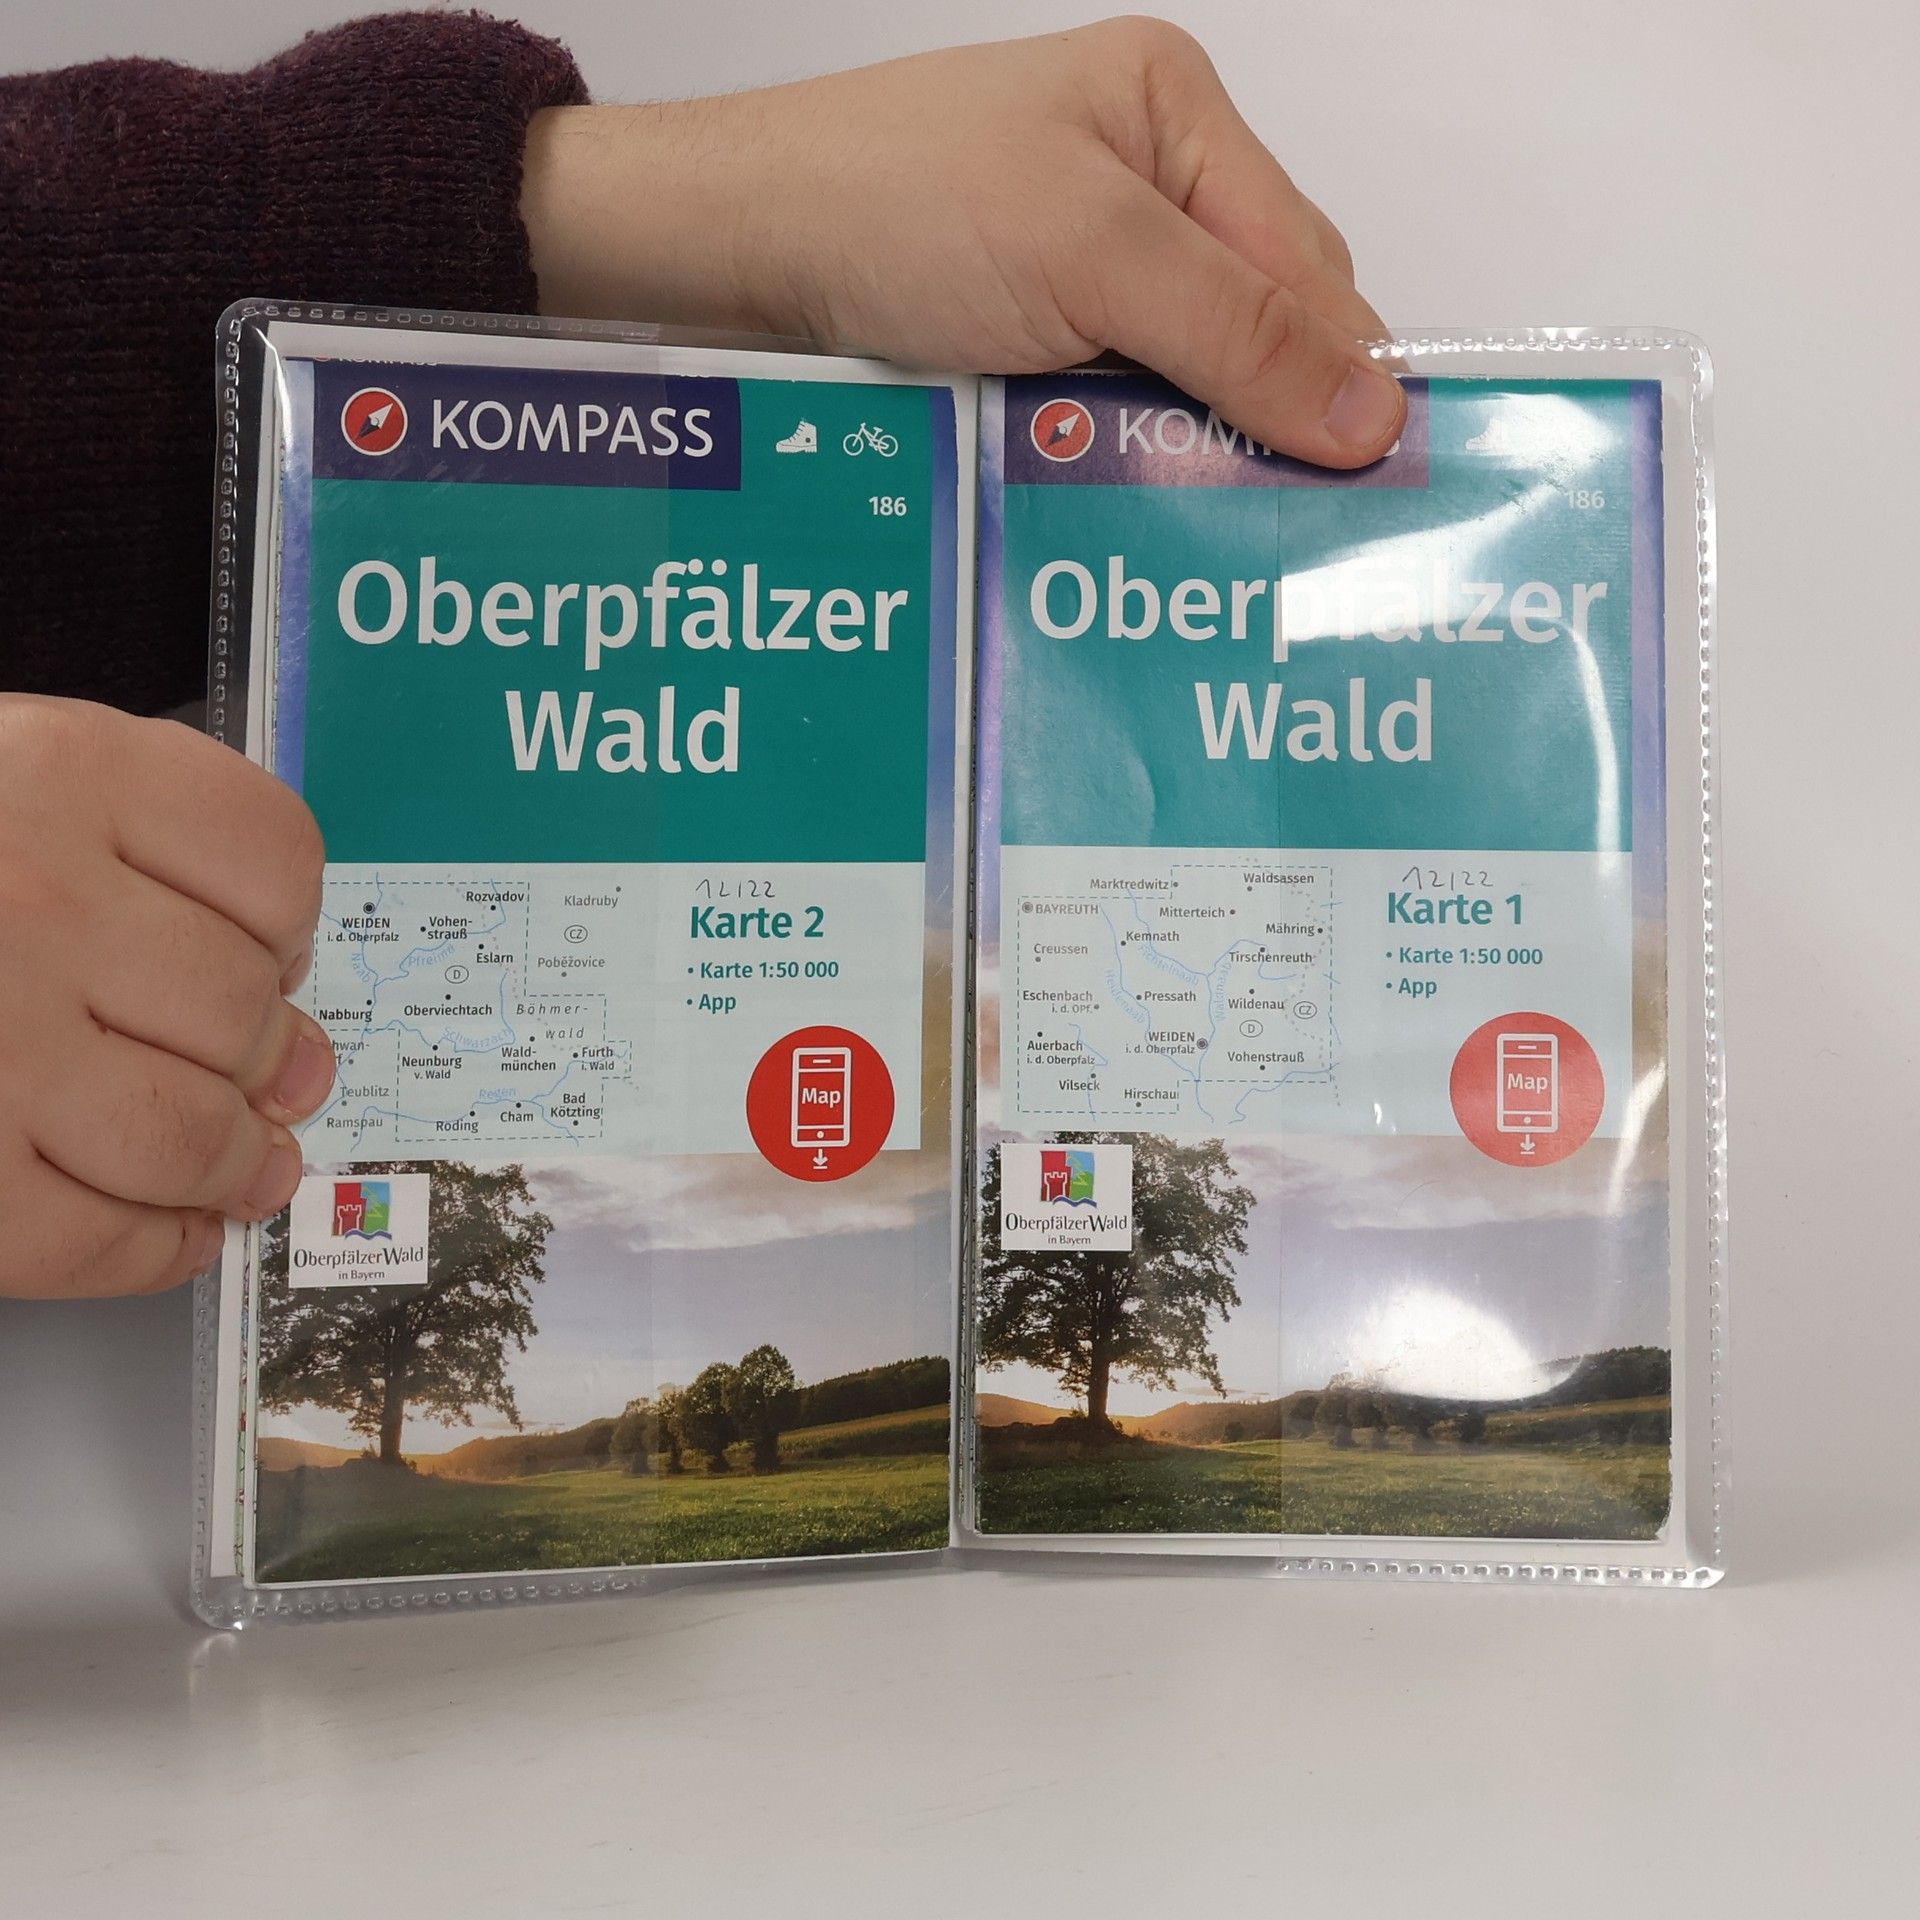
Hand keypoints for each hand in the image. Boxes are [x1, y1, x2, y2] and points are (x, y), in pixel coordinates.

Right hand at [0, 698, 332, 1297]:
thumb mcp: (1, 780)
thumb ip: (134, 847)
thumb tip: (282, 990)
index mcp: (60, 772)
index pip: (272, 860)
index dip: (290, 924)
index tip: (277, 954)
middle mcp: (31, 898)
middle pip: (241, 1005)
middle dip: (270, 1058)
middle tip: (273, 1078)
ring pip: (191, 1130)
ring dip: (239, 1164)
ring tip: (250, 1167)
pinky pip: (93, 1238)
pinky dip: (157, 1248)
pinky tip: (174, 1231)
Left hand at [522, 16, 1403, 466]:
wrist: (729, 253)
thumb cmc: (896, 209)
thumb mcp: (1092, 255)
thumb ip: (1238, 330)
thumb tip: (1379, 417)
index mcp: (1176, 117)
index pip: (1309, 264)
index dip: (1341, 376)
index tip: (1371, 492)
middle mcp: (1138, 189)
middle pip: (1256, 331)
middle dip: (1264, 424)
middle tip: (1279, 537)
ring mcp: (1077, 271)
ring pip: (1186, 387)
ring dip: (1189, 459)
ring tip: (1207, 543)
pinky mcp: (1025, 342)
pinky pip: (1115, 416)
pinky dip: (1124, 466)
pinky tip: (1131, 518)